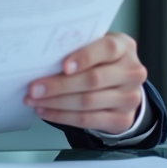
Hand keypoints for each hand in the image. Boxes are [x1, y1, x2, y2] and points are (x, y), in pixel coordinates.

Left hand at [25, 33, 146, 134]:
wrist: (122, 87)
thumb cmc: (102, 61)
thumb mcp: (96, 47)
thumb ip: (78, 47)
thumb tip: (43, 57)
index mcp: (125, 47)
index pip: (108, 49)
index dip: (85, 57)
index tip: (63, 65)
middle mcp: (132, 72)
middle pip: (93, 80)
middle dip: (59, 85)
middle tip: (34, 88)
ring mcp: (129, 98)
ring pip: (87, 102)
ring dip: (55, 103)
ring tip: (35, 100)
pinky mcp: (122, 120)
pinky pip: (87, 120)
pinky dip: (62, 116)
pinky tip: (46, 112)